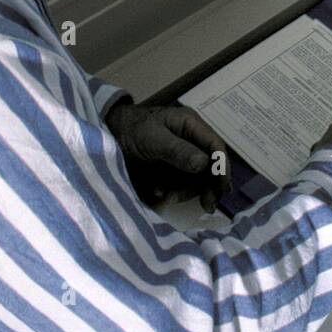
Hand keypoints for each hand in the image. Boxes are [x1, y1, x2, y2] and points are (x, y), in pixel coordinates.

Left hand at [104, 101, 230, 210]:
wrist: (108, 136)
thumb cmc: (131, 130)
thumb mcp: (154, 139)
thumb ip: (178, 151)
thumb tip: (205, 164)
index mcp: (191, 125)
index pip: (215, 146)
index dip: (222, 167)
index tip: (222, 188)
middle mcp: (191, 141)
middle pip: (210, 166)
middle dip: (207, 186)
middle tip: (207, 206)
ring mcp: (182, 156)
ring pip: (196, 179)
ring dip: (184, 192)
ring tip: (165, 195)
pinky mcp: (172, 169)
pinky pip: (181, 184)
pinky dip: (173, 192)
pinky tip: (158, 192)